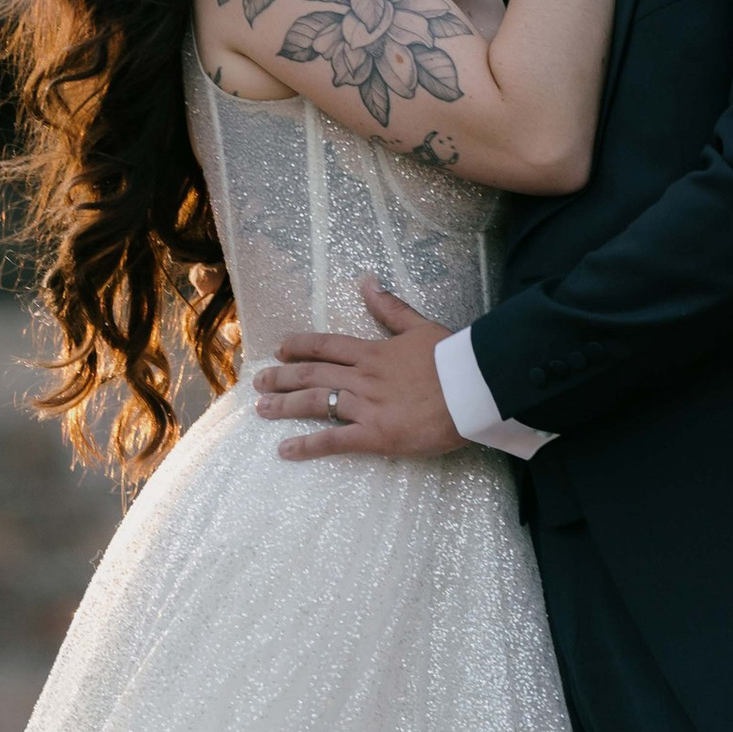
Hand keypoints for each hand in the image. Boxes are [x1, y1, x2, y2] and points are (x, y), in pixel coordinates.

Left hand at [255, 283, 463, 458]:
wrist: (473, 388)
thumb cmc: (454, 360)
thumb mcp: (421, 326)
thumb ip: (391, 308)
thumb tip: (367, 281)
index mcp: (373, 351)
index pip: (326, 346)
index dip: (299, 347)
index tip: (280, 349)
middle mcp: (362, 377)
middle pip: (312, 374)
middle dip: (282, 377)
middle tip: (259, 382)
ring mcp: (366, 406)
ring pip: (316, 403)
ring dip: (284, 405)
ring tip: (262, 409)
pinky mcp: (376, 435)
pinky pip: (334, 440)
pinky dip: (307, 445)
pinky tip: (285, 450)